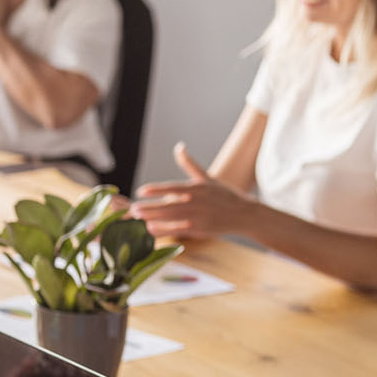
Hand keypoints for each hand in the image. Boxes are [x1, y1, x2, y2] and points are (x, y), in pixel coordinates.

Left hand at [130, 143, 258, 238]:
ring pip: (171, 218)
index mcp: (196, 188)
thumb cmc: (224, 195)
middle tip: (132, 208)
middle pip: (168, 205)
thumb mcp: (207, 178)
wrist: (244, 213)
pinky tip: (150, 229)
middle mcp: (196, 202)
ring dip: (152, 218)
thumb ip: (189, 164)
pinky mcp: (199, 229)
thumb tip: (179, 146)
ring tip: (136, 218)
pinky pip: (177, 230)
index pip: (173, 187)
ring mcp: (197, 216)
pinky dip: (164, 230)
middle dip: (149, 207)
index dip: (157, 189)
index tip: (141, 190)